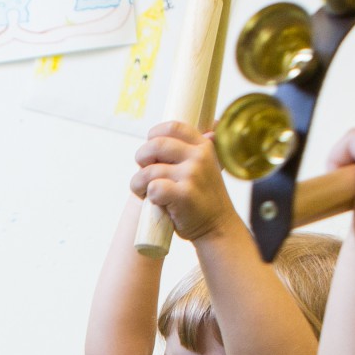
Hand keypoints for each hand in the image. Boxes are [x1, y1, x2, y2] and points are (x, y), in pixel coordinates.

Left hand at [131, 121, 240, 241]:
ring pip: (149, 170)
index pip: (172, 126)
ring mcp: (193, 175)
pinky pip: (153, 187)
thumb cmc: (204, 198)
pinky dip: (147, 195)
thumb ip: (197, 150)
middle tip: (143, 173)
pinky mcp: (184, 194)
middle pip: (155, 145)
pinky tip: (154, 201)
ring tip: (144, 192)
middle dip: (141, 158)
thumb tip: (210, 127)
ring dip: (138, 183)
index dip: (154, 134)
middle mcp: (199, 157)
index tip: (150, 148)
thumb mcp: (207, 167)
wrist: (217, 227)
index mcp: (203, 146)